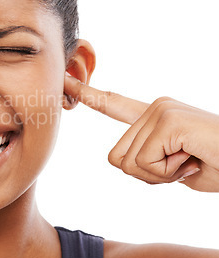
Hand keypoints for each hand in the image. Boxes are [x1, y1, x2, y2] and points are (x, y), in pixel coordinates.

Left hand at [64, 75, 218, 191]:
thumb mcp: (176, 168)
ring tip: (190, 161)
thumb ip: (148, 162)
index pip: (114, 105)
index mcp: (155, 116)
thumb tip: (126, 161)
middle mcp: (155, 107)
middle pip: (117, 158)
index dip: (88, 96)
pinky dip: (169, 174)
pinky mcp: (169, 120)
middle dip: (148, 175)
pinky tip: (192, 160)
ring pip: (129, 164)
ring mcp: (161, 110)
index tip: (64, 82)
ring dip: (160, 175)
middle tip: (183, 165)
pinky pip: (146, 163)